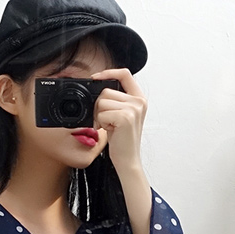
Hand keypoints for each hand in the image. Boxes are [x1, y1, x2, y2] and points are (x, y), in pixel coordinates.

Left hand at [91, 70, 147, 196]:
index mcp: (139, 98)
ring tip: (110, 126)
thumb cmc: (122, 139)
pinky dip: (101, 123)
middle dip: (99, 106)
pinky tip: (110, 131)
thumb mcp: (123, 114)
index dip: (108, 72)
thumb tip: (98, 84)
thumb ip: (117, 99)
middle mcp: (139, 101)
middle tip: (106, 121)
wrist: (128, 160)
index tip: (95, 78)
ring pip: (102, 101)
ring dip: (100, 116)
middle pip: (106, 90)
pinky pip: (102, 113)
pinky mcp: (125, 117)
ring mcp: (134, 109)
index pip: (124, 73)